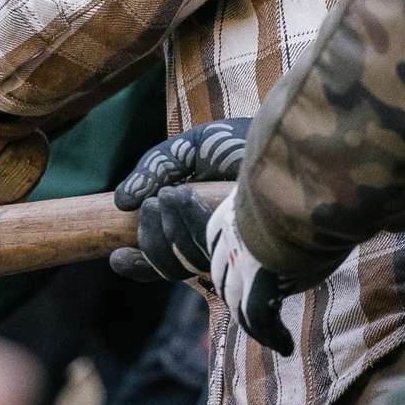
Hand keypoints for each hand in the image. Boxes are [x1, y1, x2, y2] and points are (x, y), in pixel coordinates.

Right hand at [110, 120, 288, 353]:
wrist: (287, 138)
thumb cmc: (244, 143)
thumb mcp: (192, 149)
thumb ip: (155, 169)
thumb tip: (119, 203)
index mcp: (199, 230)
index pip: (161, 262)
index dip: (138, 265)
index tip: (117, 257)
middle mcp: (218, 249)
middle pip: (169, 266)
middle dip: (151, 239)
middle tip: (154, 204)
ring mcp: (239, 257)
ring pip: (188, 264)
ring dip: (170, 227)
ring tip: (173, 193)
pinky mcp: (260, 262)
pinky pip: (214, 257)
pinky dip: (194, 226)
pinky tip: (190, 200)